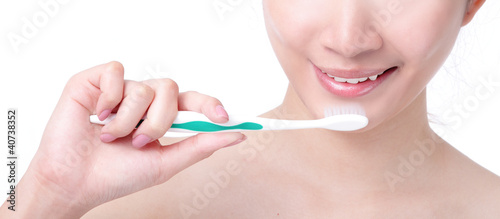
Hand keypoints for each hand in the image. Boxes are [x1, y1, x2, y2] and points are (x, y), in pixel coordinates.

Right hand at [4, 61, 244, 217]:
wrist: (75, 182)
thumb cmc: (116, 176)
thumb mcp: (165, 163)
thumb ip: (200, 146)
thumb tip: (235, 136)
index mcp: (160, 118)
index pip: (192, 102)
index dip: (209, 104)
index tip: (224, 117)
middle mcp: (142, 101)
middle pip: (170, 90)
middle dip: (160, 120)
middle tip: (140, 141)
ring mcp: (119, 90)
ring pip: (144, 86)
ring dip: (129, 119)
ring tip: (111, 136)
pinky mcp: (93, 81)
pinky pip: (115, 72)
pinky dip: (109, 97)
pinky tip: (97, 114)